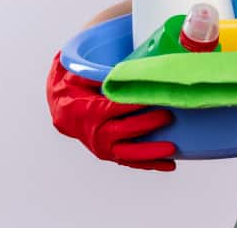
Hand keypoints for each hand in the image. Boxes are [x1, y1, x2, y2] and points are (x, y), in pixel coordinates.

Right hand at [46, 52, 176, 170]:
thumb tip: (118, 71)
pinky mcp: (111, 155)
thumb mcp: (79, 77)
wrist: (64, 114)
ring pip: (129, 153)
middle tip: (167, 116)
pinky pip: (132, 162)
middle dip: (147, 124)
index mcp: (90, 112)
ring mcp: (104, 147)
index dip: (133, 104)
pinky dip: (150, 164)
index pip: (114, 108)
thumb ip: (97, 73)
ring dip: (151, 152)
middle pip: (124, 131)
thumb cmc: (76, 91)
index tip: (151, 97)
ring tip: (173, 149)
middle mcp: (97, 133)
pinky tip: (170, 165)